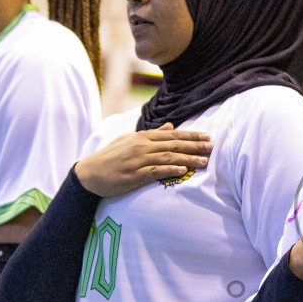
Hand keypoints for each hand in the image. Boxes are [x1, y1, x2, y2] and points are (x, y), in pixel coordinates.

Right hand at [74, 123, 212, 197]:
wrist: (90, 173)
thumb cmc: (111, 156)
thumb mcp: (130, 140)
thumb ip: (152, 134)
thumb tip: (171, 126)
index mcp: (142, 137)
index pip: (172, 135)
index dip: (191, 135)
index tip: (207, 136)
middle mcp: (142, 146)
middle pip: (173, 145)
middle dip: (195, 146)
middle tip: (212, 147)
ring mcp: (138, 160)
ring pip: (168, 158)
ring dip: (187, 159)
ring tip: (204, 161)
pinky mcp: (134, 175)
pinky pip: (155, 172)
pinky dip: (170, 170)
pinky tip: (183, 171)